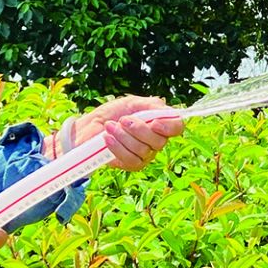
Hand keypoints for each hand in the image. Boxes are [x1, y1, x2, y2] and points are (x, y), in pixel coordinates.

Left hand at [53, 95, 183, 171]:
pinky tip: (107, 138)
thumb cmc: (113, 113)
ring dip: (124, 136)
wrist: (90, 126)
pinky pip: (131, 159)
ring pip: (143, 150)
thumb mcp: (133, 103)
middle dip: (139, 129)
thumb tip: (167, 113)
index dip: (170, 127)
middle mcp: (156, 141)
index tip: (154, 123)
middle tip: (122, 120)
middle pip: (159, 141)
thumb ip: (152, 105)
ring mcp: (145, 155)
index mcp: (159, 123)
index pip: (177, 127)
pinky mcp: (132, 165)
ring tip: (109, 126)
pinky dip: (117, 147)